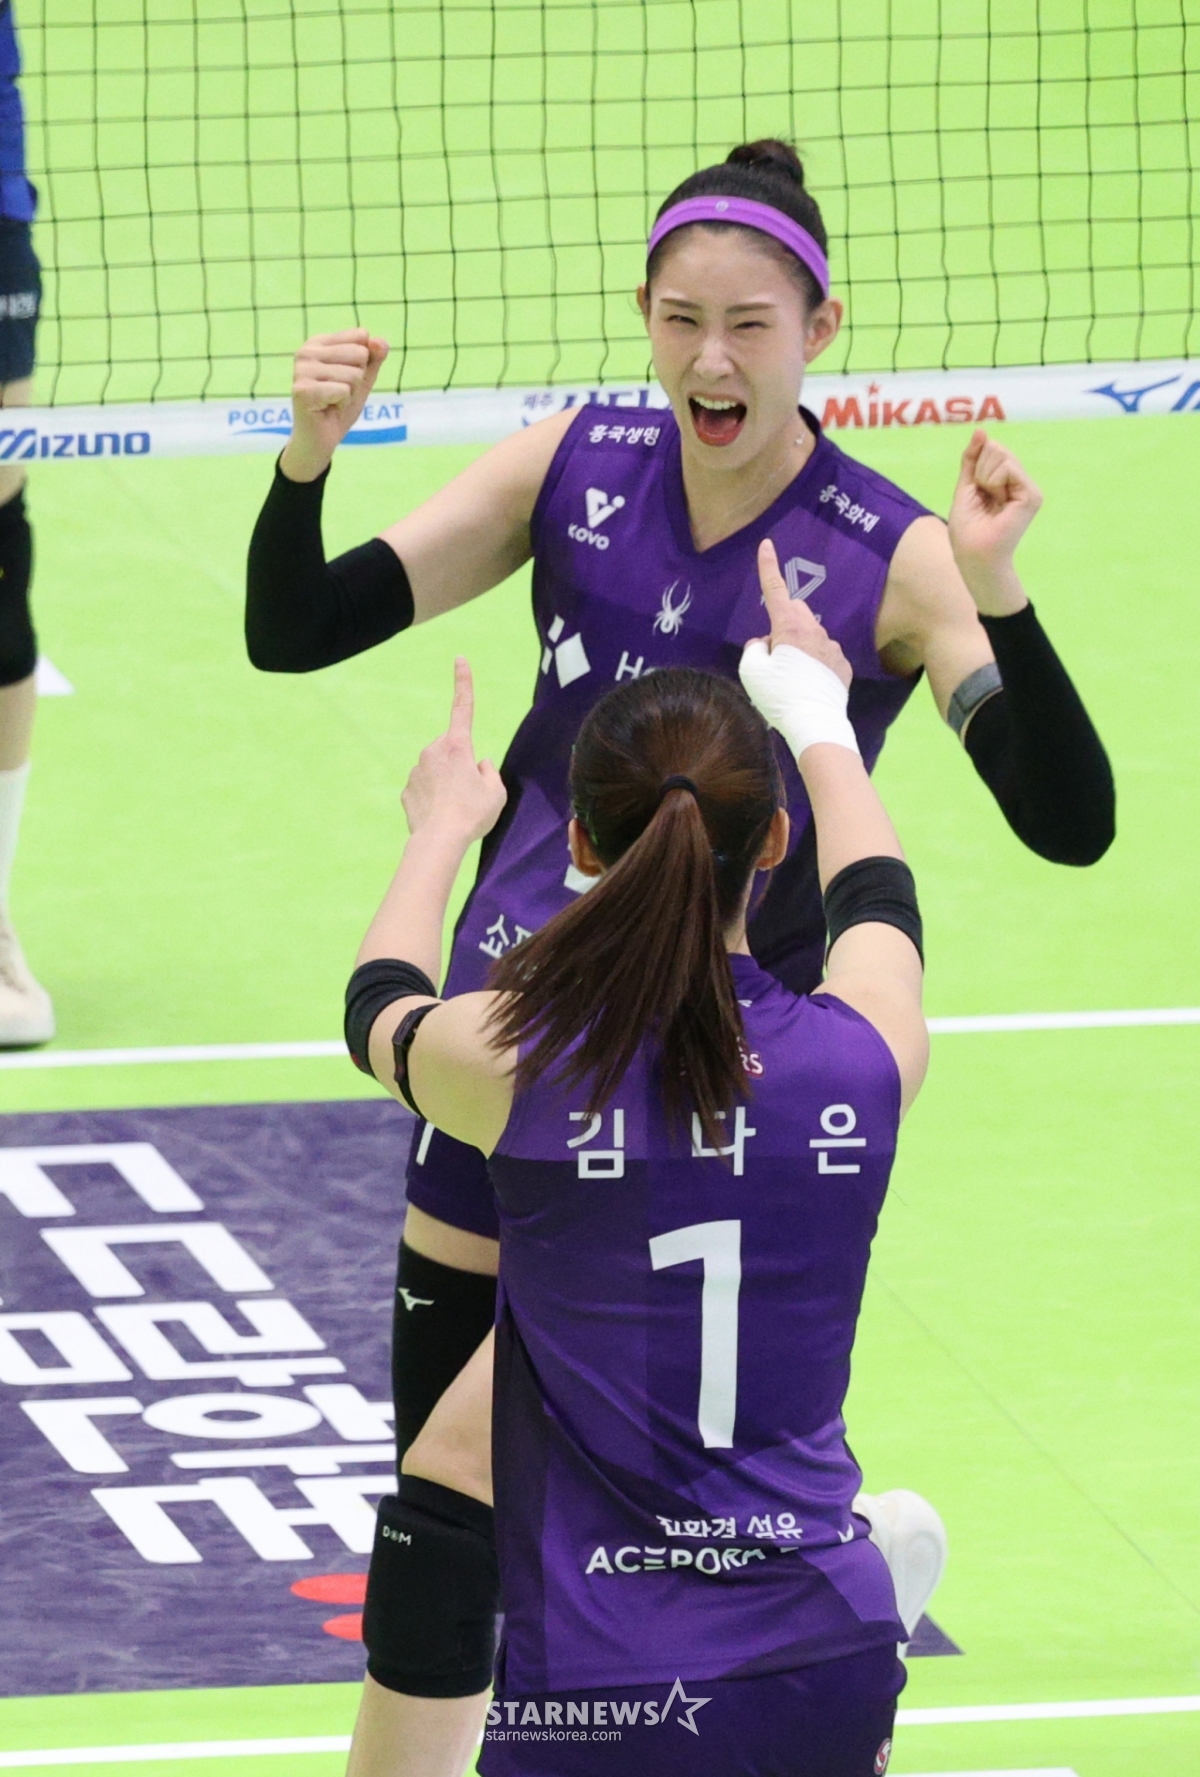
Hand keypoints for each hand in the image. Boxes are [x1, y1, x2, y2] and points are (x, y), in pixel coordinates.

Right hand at [280, 329, 389, 481]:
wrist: (321, 439)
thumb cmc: (339, 406)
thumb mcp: (363, 379)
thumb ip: (374, 358)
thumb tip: (379, 341)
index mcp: (318, 343)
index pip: (361, 337)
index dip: (363, 363)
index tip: (345, 379)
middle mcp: (306, 352)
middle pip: (359, 354)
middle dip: (357, 380)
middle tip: (340, 394)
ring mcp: (302, 370)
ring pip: (353, 374)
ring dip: (350, 395)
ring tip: (333, 402)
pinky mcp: (303, 390)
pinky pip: (343, 391)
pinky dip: (342, 404)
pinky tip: (327, 409)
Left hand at [402, 658, 506, 842]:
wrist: (439, 840)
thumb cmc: (472, 814)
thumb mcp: (497, 792)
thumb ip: (490, 772)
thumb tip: (480, 765)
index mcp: (458, 746)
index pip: (463, 706)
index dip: (463, 682)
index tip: (459, 659)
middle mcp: (433, 751)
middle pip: (454, 751)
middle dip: (462, 765)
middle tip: (471, 794)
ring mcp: (417, 770)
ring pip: (438, 771)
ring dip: (448, 783)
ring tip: (456, 809)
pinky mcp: (407, 789)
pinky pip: (426, 789)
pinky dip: (434, 799)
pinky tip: (440, 816)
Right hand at [750, 537, 850, 687]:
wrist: (815, 722)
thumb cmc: (779, 696)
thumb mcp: (751, 671)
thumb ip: (754, 649)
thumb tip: (766, 643)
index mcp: (788, 627)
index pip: (774, 589)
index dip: (767, 566)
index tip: (766, 544)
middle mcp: (814, 631)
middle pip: (795, 612)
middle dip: (783, 622)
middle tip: (773, 652)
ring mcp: (831, 647)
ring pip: (810, 636)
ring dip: (799, 646)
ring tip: (792, 678)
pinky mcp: (843, 665)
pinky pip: (824, 656)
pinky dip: (814, 664)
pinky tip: (809, 686)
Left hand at [948, 429, 1041, 613]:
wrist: (973, 555)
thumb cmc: (968, 529)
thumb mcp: (966, 486)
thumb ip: (972, 459)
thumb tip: (981, 430)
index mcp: (1007, 481)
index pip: (990, 449)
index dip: (975, 467)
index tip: (976, 493)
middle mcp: (1021, 482)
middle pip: (996, 448)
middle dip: (979, 471)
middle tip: (982, 499)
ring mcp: (1029, 488)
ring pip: (1000, 455)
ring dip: (984, 478)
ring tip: (989, 503)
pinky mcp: (1032, 495)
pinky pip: (1007, 467)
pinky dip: (992, 482)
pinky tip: (997, 501)